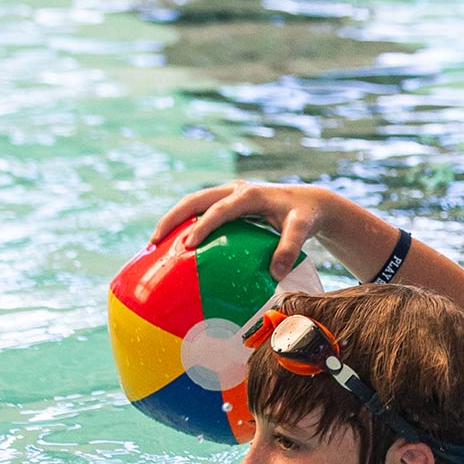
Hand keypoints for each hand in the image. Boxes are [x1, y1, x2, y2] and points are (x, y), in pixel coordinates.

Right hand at [150, 182, 399, 281]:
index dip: (203, 225)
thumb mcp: (302, 229)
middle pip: (195, 200)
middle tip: (154, 242)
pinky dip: (184, 225)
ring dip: (173, 220)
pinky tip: (174, 247)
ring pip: (193, 203)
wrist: (309, 202)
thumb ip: (289, 248)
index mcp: (249, 195)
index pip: (220, 209)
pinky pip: (200, 211)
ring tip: (154, 245)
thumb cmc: (305, 217)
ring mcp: (228, 195)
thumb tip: (274, 273)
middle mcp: (235, 190)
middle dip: (172, 218)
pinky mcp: (227, 203)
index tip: (188, 245)